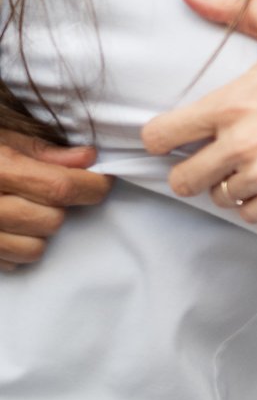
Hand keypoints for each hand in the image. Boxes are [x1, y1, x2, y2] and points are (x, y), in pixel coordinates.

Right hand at [0, 129, 112, 269]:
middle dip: (63, 206)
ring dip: (41, 230)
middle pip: (52, 220)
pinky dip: (18, 247)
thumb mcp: (0, 137)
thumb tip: (87, 158)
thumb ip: (41, 151)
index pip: (60, 187)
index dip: (92, 185)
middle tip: (53, 190)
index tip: (103, 180)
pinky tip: (8, 227)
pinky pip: (12, 263)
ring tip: (27, 208)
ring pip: (35, 248)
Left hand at [141, 0, 256, 222]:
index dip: (165, 138)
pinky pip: (253, 215)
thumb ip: (236, 7)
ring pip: (220, 198)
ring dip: (234, 184)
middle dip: (197, 168)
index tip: (181, 137)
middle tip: (223, 155)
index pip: (161, 138)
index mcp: (233, 103)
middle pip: (183, 180)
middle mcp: (243, 144)